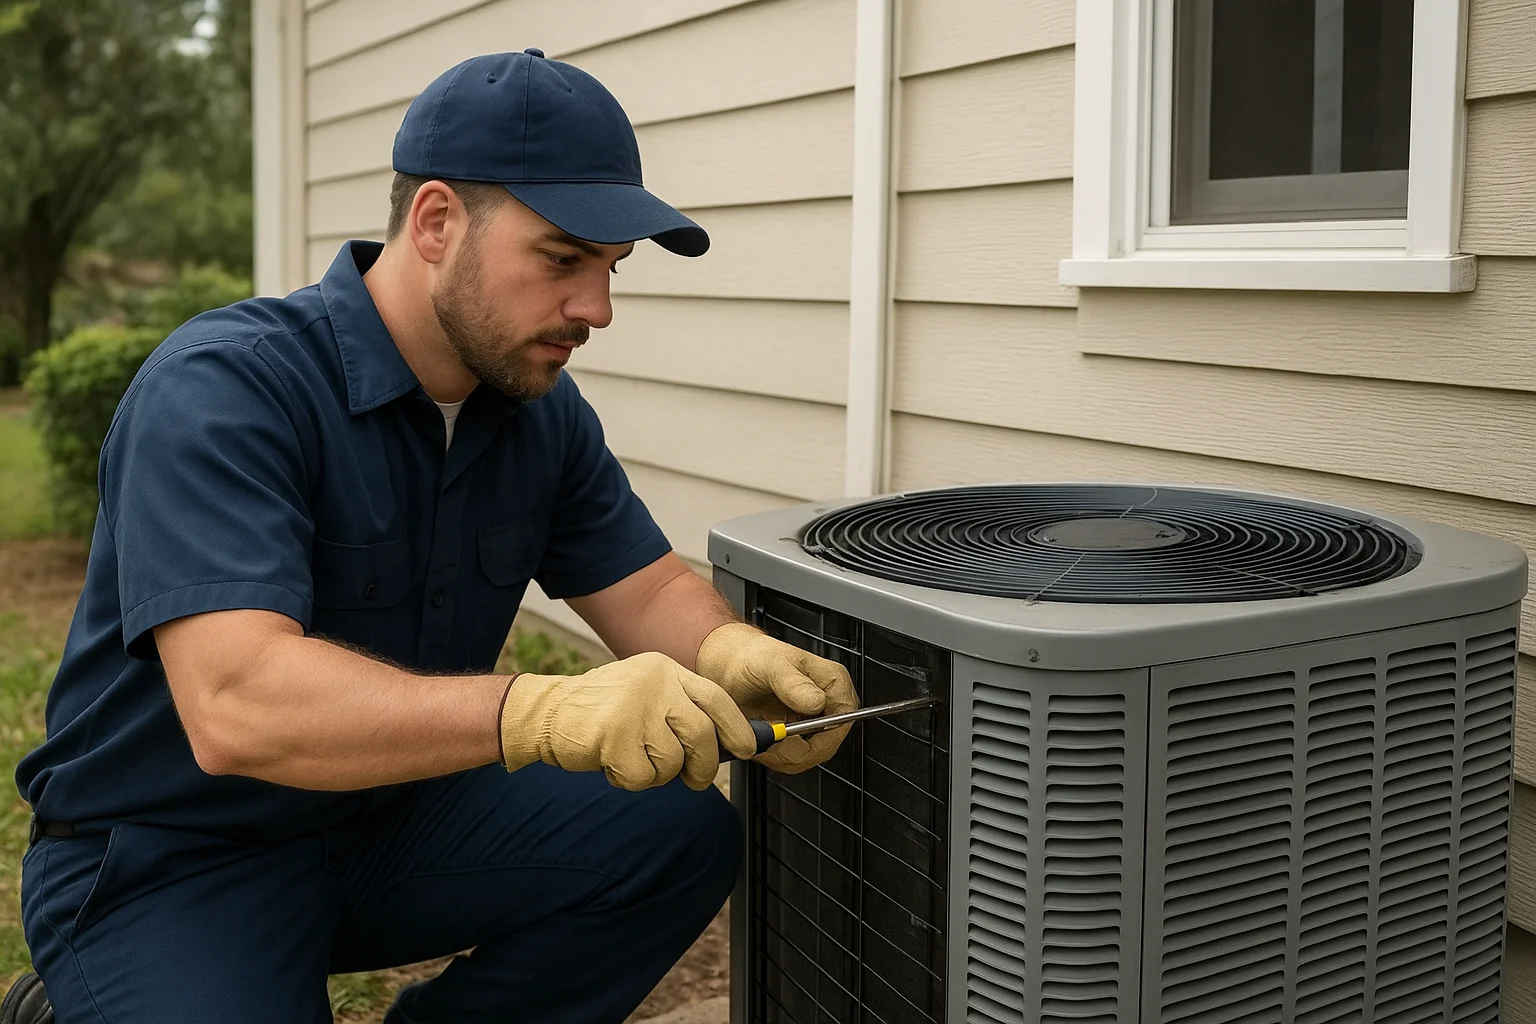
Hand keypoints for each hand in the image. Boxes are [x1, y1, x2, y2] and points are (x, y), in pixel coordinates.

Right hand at [498, 651, 758, 790]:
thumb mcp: (646, 695)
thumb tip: (728, 744)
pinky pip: (643, 776)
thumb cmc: (602, 712)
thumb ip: (681, 711)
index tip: (747, 749)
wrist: (545, 713)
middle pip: (702, 735)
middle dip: (703, 766)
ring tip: (634, 759)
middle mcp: (655, 682)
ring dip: (657, 774)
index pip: (716, 698)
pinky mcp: (615, 733)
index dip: (737, 728)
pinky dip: (631, 780)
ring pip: (673, 761)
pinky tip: (612, 764)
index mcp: (666, 670)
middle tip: (695, 779)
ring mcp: (635, 706)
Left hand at [694, 622, 858, 772]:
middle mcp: (826, 704)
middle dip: (792, 750)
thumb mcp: (770, 664)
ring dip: (778, 753)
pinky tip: (759, 735)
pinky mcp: (796, 737)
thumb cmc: (750, 657)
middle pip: (825, 747)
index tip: (788, 736)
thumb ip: (793, 684)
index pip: (843, 722)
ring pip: (805, 758)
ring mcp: (812, 723)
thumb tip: (816, 703)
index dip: (820, 737)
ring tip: (759, 731)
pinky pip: (790, 759)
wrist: (727, 667)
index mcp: (832, 682)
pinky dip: (771, 753)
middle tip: (766, 734)